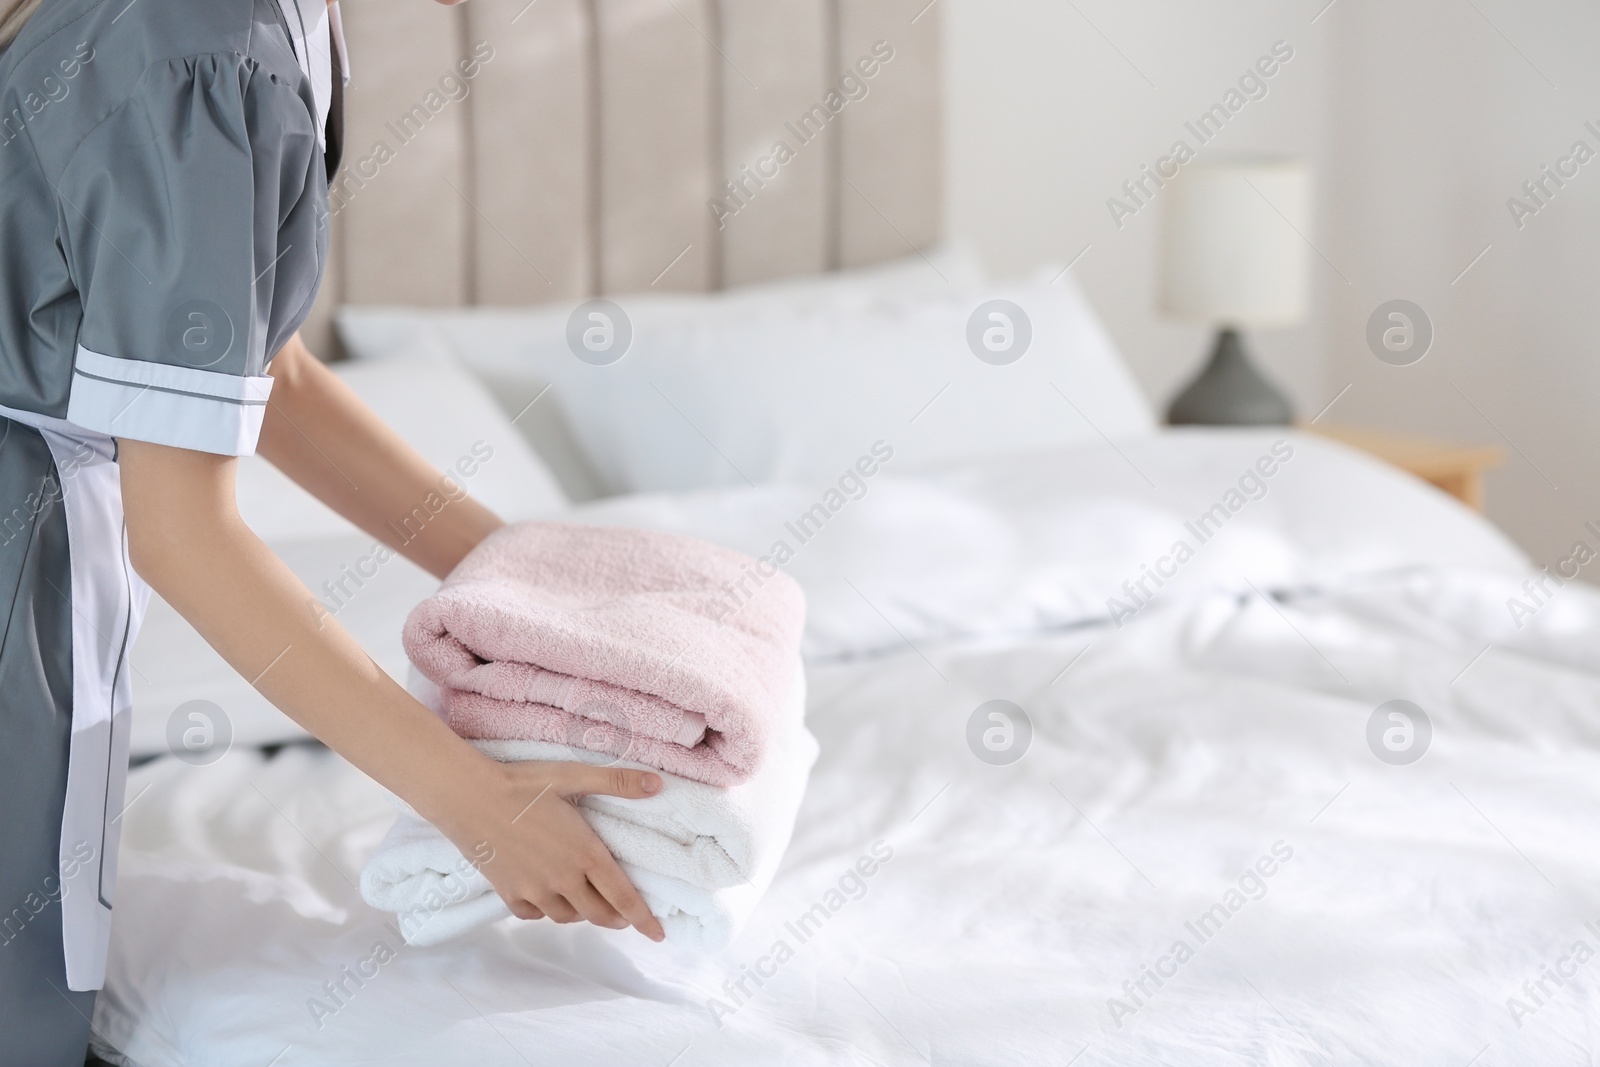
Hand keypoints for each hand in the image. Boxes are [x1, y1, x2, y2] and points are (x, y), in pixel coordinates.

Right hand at [438, 759, 666, 941]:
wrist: (467, 796)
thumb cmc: (522, 783)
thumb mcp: (573, 776)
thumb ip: (617, 782)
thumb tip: (657, 784)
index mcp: (585, 854)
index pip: (624, 897)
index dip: (644, 919)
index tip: (659, 935)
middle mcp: (563, 880)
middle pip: (599, 915)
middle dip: (617, 918)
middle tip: (625, 914)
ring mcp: (534, 891)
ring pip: (568, 917)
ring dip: (584, 913)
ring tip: (589, 902)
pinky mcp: (509, 893)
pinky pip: (536, 915)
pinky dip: (549, 912)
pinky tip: (550, 899)